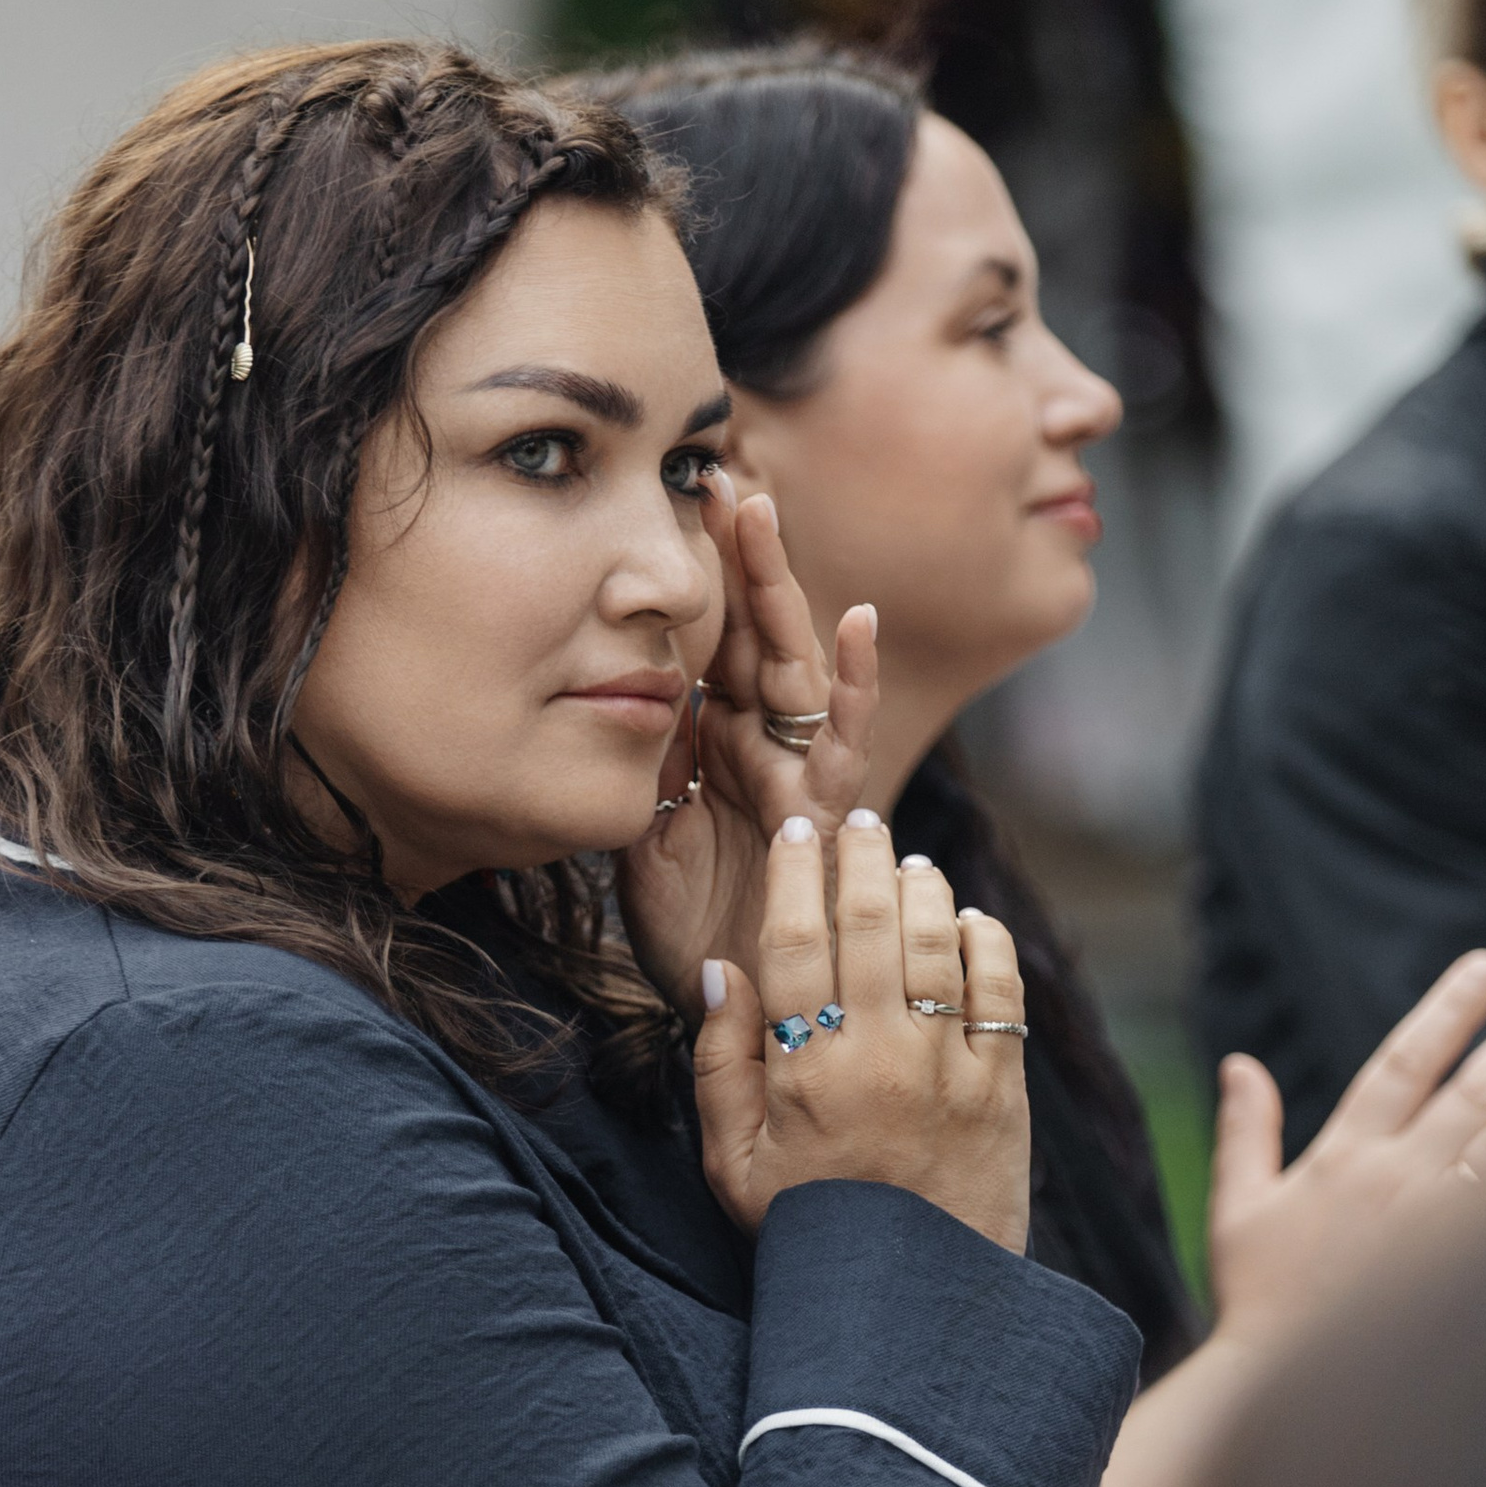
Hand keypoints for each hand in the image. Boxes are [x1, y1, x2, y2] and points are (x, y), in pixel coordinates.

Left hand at [619, 483, 876, 1011]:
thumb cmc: (690, 936)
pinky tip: (859, 622)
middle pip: (751, 632)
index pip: (702, 639)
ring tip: (760, 513)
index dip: (691, 575)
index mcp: (713, 741)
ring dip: (778, 590)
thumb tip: (626, 694)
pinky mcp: (829, 813)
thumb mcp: (641, 840)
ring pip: (794, 664)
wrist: (738, 1012)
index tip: (669, 497)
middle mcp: (762, 744)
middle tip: (716, 473)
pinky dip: (857, 683)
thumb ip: (644, 772)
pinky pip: (848, 740)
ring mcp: (800, 772)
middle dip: (738, 556)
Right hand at [695, 809, 1031, 1251]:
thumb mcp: (733, 1166)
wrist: (911, 1307)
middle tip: (857, 824)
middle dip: (862, 858)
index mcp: (803, 1073)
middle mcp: (878, 1058)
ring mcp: (948, 1071)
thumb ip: (719, 1068)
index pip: (794, 942)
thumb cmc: (811, 1232)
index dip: (795, 876)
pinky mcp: (1003, 1090)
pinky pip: (1001, 992)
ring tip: (907, 862)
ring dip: (923, 887)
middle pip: (871, 922)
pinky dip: (986, 943)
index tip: (799, 834)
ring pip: (937, 943)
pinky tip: (967, 922)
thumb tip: (722, 970)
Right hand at [1207, 953, 1485, 1357]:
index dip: (1448, 1012)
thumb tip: (1240, 1063)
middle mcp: (1396, 1181)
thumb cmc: (1256, 1304)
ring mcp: (1434, 1229)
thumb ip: (1246, 1131)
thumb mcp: (1237, 1210)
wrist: (1276, 1391)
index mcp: (1343, 1157)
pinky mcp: (1462, 1279)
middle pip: (1474, 1094)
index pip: (1403, 1063)